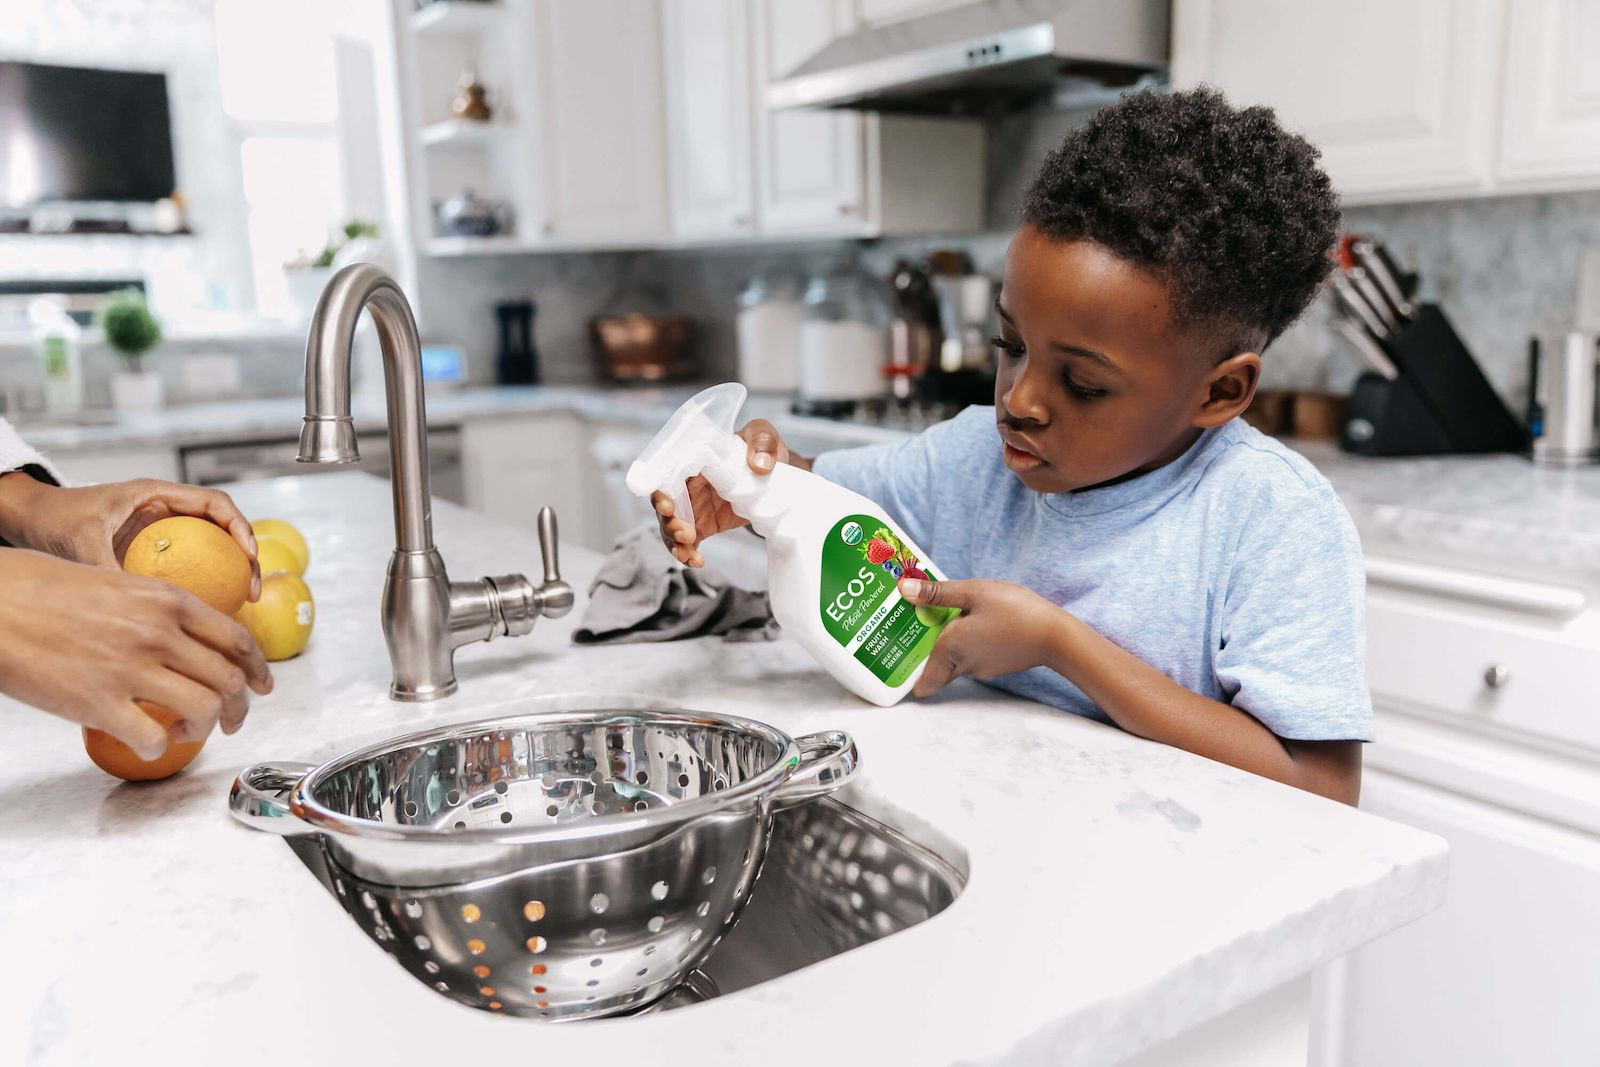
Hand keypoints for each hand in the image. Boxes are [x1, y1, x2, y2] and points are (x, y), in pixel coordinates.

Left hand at [0, 475, 259, 598]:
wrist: (30, 518)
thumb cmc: (53, 519)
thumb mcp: (81, 543)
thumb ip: (107, 568)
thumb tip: (133, 607)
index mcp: (155, 495)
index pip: (215, 503)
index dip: (239, 528)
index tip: (248, 557)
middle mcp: (165, 510)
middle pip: (223, 528)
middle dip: (245, 557)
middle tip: (251, 590)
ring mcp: (162, 531)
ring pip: (212, 548)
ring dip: (230, 573)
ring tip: (239, 604)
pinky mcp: (154, 550)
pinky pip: (190, 565)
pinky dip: (205, 584)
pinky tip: (206, 612)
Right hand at [0, 549, 272, 758]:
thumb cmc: (42, 590)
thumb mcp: (117, 584)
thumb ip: (157, 609)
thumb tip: (187, 636)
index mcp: (167, 600)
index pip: (236, 638)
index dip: (258, 668)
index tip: (263, 685)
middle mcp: (158, 633)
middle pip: (228, 679)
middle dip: (240, 708)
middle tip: (234, 721)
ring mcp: (131, 669)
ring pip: (204, 710)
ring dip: (206, 729)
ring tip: (186, 731)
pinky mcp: (99, 703)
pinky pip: (154, 739)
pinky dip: (159, 748)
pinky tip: (148, 742)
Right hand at [651, 419, 803, 566]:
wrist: (776, 476)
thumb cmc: (763, 449)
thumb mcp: (765, 437)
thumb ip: (763, 443)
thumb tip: (760, 465)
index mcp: (695, 459)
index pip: (668, 472)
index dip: (662, 489)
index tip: (667, 505)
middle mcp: (688, 483)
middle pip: (664, 502)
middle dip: (667, 520)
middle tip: (684, 533)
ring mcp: (693, 506)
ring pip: (670, 526)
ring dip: (673, 541)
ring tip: (687, 552)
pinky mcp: (702, 525)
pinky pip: (687, 542)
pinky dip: (687, 554)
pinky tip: (696, 562)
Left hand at [897, 577, 1067, 697]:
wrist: (1057, 637)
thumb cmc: (1016, 612)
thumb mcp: (974, 592)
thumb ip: (937, 593)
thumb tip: (903, 590)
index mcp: (950, 650)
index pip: (919, 681)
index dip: (906, 671)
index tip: (895, 651)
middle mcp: (962, 665)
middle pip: (932, 668)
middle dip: (921, 650)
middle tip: (912, 624)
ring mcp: (980, 668)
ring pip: (951, 661)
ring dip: (944, 643)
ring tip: (939, 615)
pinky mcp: (995, 665)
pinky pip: (969, 656)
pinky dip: (964, 643)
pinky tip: (970, 621)